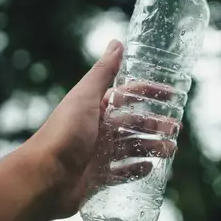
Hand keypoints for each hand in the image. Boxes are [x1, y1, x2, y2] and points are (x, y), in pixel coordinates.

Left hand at [26, 40, 177, 220]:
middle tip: (176, 128)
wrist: (43, 178)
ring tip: (170, 149)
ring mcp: (97, 154)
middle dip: (155, 123)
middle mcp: (97, 129)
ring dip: (151, 146)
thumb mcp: (85, 98)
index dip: (149, 92)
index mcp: (95, 107)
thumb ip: (103, 72)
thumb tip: (117, 42)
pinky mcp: (97, 178)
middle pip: (134, 122)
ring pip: (131, 146)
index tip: (172, 95)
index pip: (128, 95)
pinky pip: (121, 172)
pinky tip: (150, 167)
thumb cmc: (64, 134)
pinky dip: (136, 169)